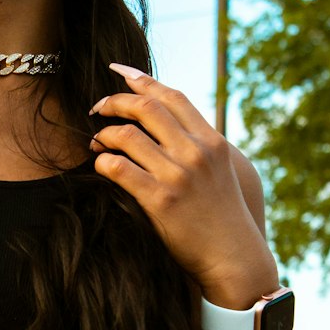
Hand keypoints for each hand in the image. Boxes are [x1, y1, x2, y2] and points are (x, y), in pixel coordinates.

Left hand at [88, 64, 279, 301]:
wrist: (233, 257)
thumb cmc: (222, 216)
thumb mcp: (220, 172)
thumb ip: (197, 146)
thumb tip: (167, 125)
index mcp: (211, 141)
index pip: (173, 96)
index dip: (142, 79)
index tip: (117, 71)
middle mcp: (195, 152)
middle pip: (146, 107)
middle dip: (114, 101)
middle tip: (97, 109)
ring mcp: (178, 175)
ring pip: (128, 135)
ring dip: (104, 134)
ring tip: (95, 142)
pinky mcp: (160, 200)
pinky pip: (119, 169)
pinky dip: (103, 162)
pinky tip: (101, 166)